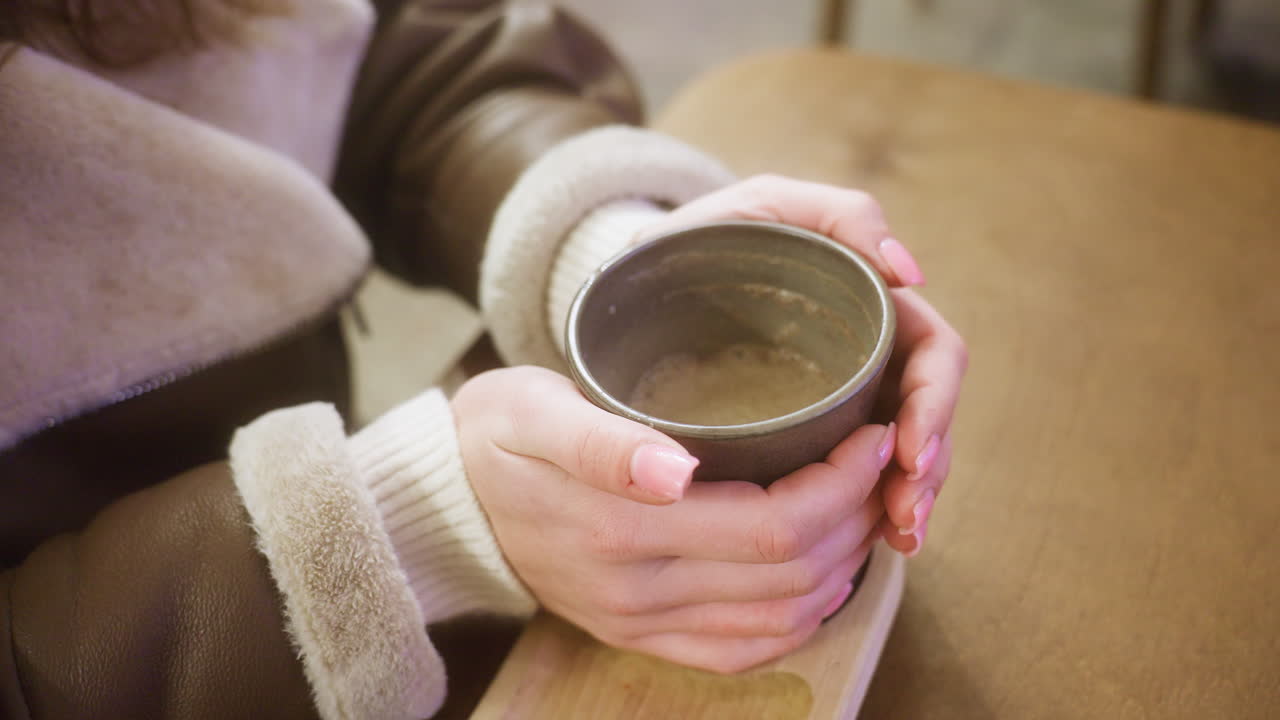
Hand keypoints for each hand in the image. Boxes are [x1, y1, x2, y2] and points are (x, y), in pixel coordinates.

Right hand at [452, 366, 890, 672]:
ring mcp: (641, 623)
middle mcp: (638, 591)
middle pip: (790, 574)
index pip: (772, 526)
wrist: (450, 501)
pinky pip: (741, 653)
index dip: (840, 486)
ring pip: (780, 618)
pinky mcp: (639, 637)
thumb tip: (674, 471)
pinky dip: (799, 621)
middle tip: (880, 462)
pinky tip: (821, 579)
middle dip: (854, 517)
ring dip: (841, 566)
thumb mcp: (533, 411)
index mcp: (620, 528)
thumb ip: (602, 444)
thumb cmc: (499, 435)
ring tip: (862, 507)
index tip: (871, 433)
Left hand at [642, 175, 967, 555]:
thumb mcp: (767, 206)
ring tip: (897, 536)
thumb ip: (840, 216)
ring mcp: (841, 399)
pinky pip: (855, 479)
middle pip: (925, 419)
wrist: (636, 279)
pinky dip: (870, 511)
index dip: (934, 405)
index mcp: (872, 307)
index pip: (933, 358)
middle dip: (927, 469)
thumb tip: (912, 274)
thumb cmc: (706, 235)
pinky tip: (873, 540)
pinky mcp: (807, 435)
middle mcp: (867, 357)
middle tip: (904, 515)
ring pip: (899, 457)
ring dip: (908, 499)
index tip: (908, 451)